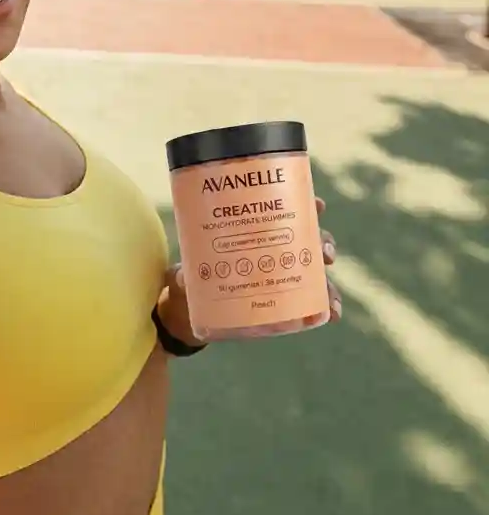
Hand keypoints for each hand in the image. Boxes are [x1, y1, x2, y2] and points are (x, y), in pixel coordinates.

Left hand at [157, 197, 342, 347]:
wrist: (190, 307)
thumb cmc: (190, 276)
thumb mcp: (185, 271)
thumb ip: (184, 274)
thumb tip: (185, 279)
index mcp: (251, 229)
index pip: (280, 208)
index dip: (302, 202)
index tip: (318, 204)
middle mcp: (271, 246)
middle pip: (306, 237)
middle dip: (321, 240)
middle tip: (324, 252)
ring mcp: (279, 272)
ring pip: (313, 268)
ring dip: (325, 277)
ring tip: (328, 291)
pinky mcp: (282, 299)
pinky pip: (310, 300)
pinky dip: (324, 305)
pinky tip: (331, 312)